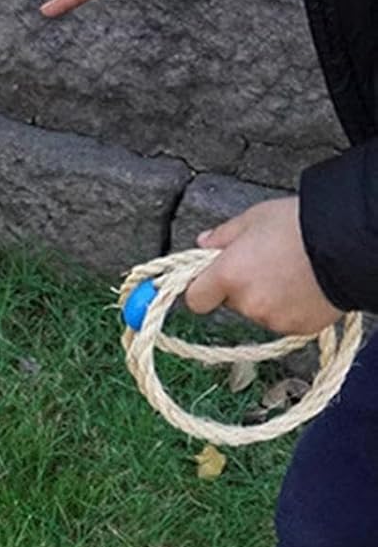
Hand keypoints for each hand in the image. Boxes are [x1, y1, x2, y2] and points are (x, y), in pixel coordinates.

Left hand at [184, 197, 341, 334]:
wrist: (351, 242)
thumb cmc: (302, 224)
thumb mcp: (256, 218)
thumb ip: (224, 235)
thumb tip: (203, 244)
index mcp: (228, 275)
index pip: (196, 299)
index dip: (202, 289)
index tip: (211, 281)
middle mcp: (246, 302)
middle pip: (231, 303)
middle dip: (242, 288)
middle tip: (267, 265)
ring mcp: (273, 319)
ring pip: (259, 312)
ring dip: (268, 298)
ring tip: (293, 273)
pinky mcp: (298, 329)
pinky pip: (285, 321)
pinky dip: (292, 309)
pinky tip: (307, 287)